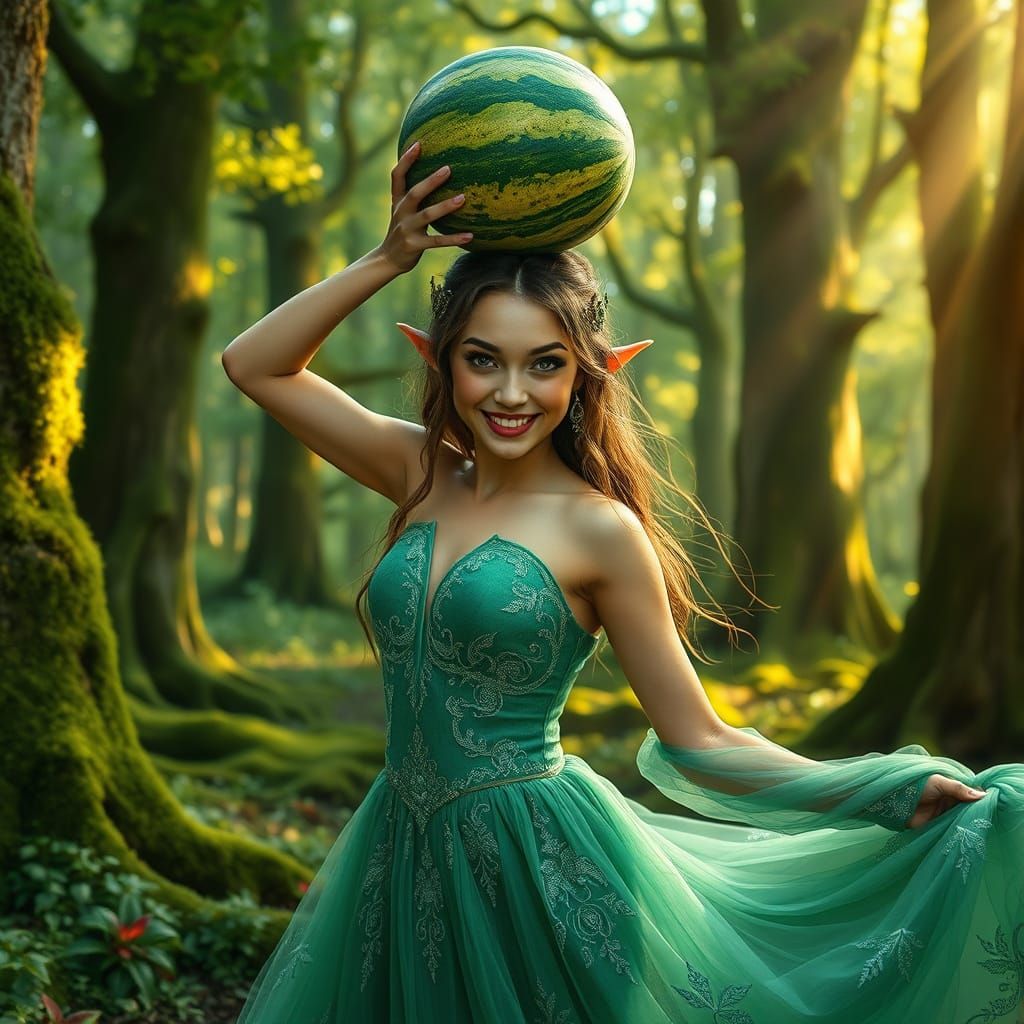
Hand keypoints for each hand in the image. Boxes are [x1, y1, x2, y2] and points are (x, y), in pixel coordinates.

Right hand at [376, 141, 472, 273]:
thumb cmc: (402, 232)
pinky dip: (454, 239)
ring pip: (427, 216)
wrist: (388, 259)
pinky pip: (437, 241)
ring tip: (463, 199)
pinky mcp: (414, 245)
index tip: (418, 144)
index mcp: (397, 201)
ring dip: (445, 207)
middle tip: (448, 169)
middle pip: (414, 193)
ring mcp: (407, 229)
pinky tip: (470, 235)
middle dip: (430, 181)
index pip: (397, 176)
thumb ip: (414, 196)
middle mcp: (400, 213)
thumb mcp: (402, 211)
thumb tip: (436, 176)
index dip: (406, 160)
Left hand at [906, 774, 986, 828]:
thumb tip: (982, 795)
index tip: (992, 802)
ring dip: (969, 820)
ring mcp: (944, 812)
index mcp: (950, 786)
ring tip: (981, 824)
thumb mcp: (937, 782)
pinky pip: (953, 828)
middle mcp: (949, 799)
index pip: (970, 791)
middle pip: (969, 806)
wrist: (892, 800)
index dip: (980, 796)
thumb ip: (958, 788)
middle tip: (989, 815)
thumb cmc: (914, 785)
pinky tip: (969, 832)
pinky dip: (960, 829)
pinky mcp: (939, 825)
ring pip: (963, 817)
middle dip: (977, 810)